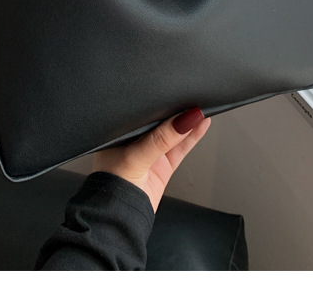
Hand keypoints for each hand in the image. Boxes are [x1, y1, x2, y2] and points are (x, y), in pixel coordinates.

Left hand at [92, 108, 210, 212]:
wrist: (117, 219)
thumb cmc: (110, 186)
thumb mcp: (135, 156)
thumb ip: (160, 139)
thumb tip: (184, 120)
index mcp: (120, 132)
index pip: (144, 112)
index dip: (160, 102)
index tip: (178, 93)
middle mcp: (135, 141)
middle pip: (160, 121)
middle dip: (176, 110)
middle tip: (193, 98)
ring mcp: (149, 153)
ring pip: (173, 134)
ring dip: (188, 123)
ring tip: (202, 108)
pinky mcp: (162, 166)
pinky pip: (180, 148)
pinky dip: (192, 137)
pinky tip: (201, 125)